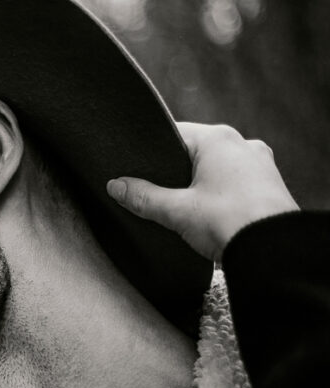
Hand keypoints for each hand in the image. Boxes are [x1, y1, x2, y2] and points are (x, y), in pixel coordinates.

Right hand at [106, 122, 297, 261]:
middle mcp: (242, 144)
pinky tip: (210, 214)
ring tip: (186, 208)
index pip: (174, 134)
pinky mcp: (268, 185)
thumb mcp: (176, 211)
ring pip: (216, 168)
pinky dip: (220, 194)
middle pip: (195, 152)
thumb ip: (143, 197)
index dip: (152, 152)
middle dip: (176, 173)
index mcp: (218, 138)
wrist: (273, 251)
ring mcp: (259, 164)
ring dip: (199, 185)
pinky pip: (235, 182)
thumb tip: (116, 186)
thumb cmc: (230, 222)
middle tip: (159, 195)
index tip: (136, 170)